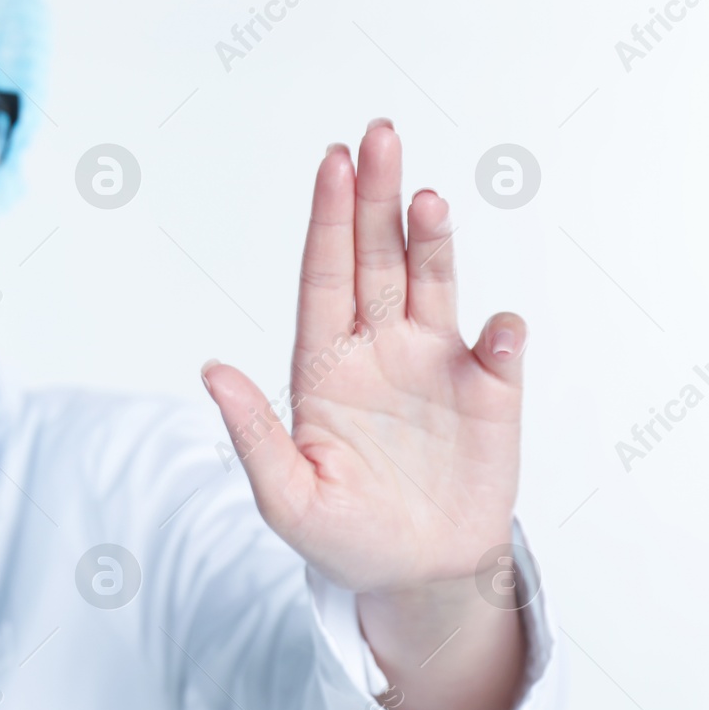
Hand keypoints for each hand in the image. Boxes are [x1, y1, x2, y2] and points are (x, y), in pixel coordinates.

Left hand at [202, 120, 522, 595]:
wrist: (416, 575)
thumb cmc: (341, 535)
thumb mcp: (283, 496)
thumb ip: (252, 433)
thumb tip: (208, 370)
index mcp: (324, 365)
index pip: (324, 277)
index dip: (328, 220)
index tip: (332, 163)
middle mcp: (379, 349)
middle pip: (376, 258)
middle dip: (376, 197)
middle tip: (379, 135)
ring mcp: (436, 365)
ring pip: (433, 284)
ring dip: (433, 242)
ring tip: (426, 200)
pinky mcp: (489, 395)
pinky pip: (498, 352)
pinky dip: (501, 337)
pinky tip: (495, 332)